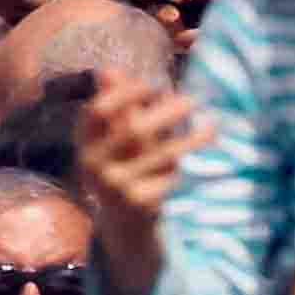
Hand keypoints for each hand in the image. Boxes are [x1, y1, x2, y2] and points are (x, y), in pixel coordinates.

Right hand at [72, 74, 204, 294]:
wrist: (121, 225)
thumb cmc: (118, 167)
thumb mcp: (110, 138)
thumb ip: (114, 106)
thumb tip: (109, 69)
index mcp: (84, 143)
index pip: (99, 111)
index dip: (124, 94)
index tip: (149, 84)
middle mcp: (94, 166)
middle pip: (133, 130)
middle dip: (164, 112)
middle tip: (190, 101)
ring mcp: (117, 188)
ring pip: (160, 154)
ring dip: (189, 137)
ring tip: (211, 125)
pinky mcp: (140, 205)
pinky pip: (169, 177)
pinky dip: (184, 163)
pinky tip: (199, 149)